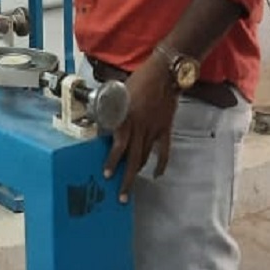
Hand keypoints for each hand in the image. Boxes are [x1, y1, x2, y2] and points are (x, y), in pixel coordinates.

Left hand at [103, 58, 178, 203]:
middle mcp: (140, 127)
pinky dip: (161, 164)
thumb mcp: (120, 93)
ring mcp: (154, 129)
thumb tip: (104, 120)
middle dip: (126, 178)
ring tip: (131, 187)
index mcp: (127, 118)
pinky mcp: (165, 128)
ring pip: (145, 156)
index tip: (106, 174)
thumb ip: (113, 109)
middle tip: (121, 196)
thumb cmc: (140, 80)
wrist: (164, 73)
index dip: (112, 161)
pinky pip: (164, 150)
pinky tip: (157, 174)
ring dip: (138, 172)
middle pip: (133, 158)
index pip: (119, 145)